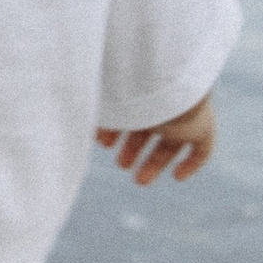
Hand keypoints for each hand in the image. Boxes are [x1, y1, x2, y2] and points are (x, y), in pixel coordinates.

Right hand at [96, 93, 215, 184]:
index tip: (102, 143)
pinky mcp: (203, 127)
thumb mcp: (101, 100)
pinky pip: (202, 150)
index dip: (116, 130)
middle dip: (132, 149)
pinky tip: (177, 177)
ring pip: (169, 144)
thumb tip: (59, 122)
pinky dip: (191, 165)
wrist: (167, 82)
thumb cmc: (130, 87)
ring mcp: (185, 114)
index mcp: (142, 92)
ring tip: (138, 180)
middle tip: (120, 165)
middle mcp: (163, 102)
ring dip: (153, 163)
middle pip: (148, 130)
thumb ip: (86, 111)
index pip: (129, 114)